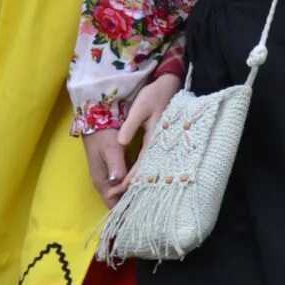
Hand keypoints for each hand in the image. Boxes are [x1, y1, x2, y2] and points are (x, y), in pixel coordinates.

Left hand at [101, 73, 181, 204]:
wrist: (170, 87)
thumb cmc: (154, 96)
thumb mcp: (140, 108)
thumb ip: (130, 126)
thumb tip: (120, 143)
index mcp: (154, 138)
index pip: (141, 164)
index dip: (129, 178)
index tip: (117, 189)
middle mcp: (159, 145)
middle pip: (145, 170)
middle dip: (130, 184)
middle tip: (115, 196)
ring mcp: (160, 144)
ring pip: (148, 167)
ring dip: (135, 180)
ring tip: (121, 192)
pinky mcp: (158, 142)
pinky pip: (149, 161)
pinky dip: (140, 171)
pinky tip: (133, 177)